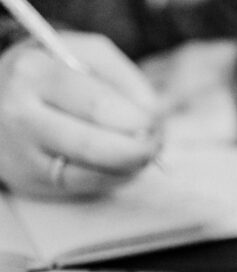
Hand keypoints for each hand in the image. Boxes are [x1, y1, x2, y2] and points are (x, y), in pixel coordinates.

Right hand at [0, 32, 161, 197]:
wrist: (0, 97)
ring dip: (132, 167)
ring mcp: (25, 154)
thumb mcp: (85, 56)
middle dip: (138, 149)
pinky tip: (123, 163)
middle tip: (156, 143)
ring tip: (143, 152)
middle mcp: (23, 116)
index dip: (139, 120)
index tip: (158, 122)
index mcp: (36, 74)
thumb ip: (125, 78)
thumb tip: (155, 114)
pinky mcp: (34, 180)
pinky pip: (90, 186)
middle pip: (94, 147)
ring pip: (95, 174)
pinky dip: (117, 177)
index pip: (99, 105)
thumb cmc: (55, 74)